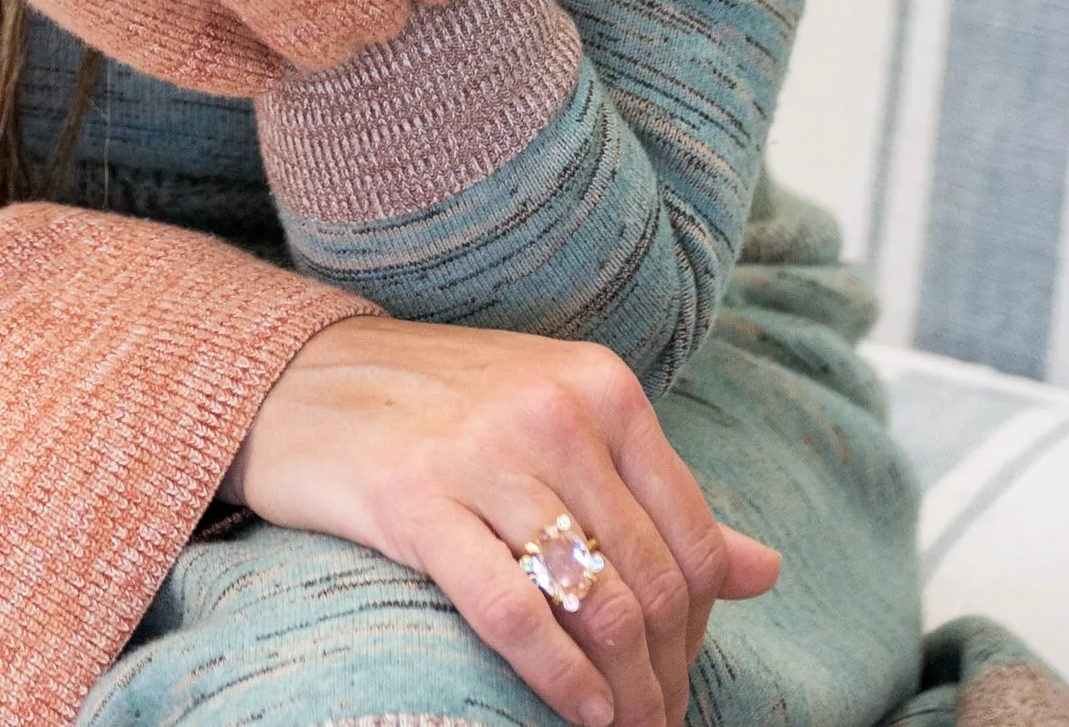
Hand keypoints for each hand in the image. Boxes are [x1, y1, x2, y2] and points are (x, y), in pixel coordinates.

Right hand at [229, 313, 780, 726]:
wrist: (302, 376)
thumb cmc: (442, 408)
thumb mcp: (558, 426)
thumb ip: (655, 498)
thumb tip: (766, 571)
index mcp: (600, 386)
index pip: (689, 536)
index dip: (701, 632)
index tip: (683, 681)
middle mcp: (551, 409)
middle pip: (648, 579)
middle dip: (665, 675)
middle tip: (658, 725)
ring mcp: (482, 452)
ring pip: (594, 602)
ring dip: (623, 693)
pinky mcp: (414, 499)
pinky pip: (512, 612)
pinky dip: (559, 680)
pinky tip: (579, 713)